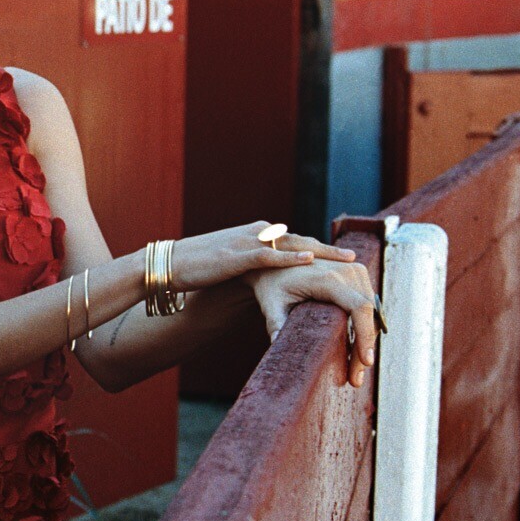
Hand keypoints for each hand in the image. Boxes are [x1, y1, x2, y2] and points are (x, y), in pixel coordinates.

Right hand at [168, 222, 357, 291]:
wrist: (165, 264)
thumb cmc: (194, 269)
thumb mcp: (228, 267)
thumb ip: (250, 271)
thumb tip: (266, 287)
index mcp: (253, 235)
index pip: (292, 241)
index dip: (317, 250)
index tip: (338, 258)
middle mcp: (255, 233)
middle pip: (299, 239)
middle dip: (327, 250)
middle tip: (353, 257)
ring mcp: (246, 242)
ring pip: (291, 245)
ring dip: (320, 252)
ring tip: (345, 259)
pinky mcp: (236, 255)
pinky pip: (269, 256)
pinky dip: (291, 258)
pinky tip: (310, 260)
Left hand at [247, 256, 383, 387]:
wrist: (274, 260)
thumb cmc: (271, 284)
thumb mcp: (271, 304)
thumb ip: (276, 323)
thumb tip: (277, 346)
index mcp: (328, 278)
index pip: (360, 308)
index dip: (366, 336)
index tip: (365, 361)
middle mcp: (346, 271)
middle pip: (368, 313)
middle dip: (365, 347)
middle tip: (355, 378)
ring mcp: (354, 269)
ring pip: (372, 311)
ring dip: (367, 339)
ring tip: (355, 368)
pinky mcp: (356, 273)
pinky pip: (368, 303)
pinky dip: (364, 326)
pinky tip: (355, 349)